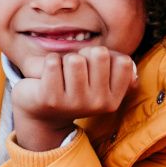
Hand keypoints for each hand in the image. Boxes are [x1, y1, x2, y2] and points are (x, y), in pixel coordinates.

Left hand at [10, 47, 137, 150]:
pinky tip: (47, 76)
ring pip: (75, 59)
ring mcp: (74, 103)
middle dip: (84, 54)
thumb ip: (114, 66)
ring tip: (61, 74)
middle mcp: (98, 104)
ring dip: (65, 59)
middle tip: (74, 68)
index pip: (124, 62)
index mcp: (113, 100)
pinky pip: (53, 62)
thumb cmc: (73, 87)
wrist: (40, 113)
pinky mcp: (51, 99)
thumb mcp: (99, 81)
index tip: (93, 67)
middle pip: (99, 53)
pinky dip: (49, 61)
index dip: (105, 56)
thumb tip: (125, 62)